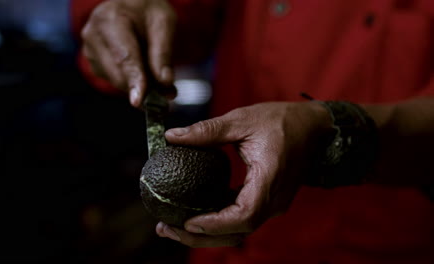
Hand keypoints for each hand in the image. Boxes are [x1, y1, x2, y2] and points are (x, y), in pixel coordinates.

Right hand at [81, 0, 175, 106]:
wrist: (129, 3)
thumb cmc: (148, 10)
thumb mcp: (164, 22)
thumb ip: (163, 52)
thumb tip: (165, 83)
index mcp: (110, 19)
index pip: (124, 56)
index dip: (133, 80)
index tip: (139, 100)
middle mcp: (93, 35)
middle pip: (119, 74)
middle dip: (144, 88)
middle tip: (169, 93)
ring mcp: (90, 51)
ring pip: (117, 82)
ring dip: (140, 85)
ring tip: (157, 74)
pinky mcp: (93, 63)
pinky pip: (115, 82)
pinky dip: (132, 83)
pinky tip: (142, 70)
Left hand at [156, 102, 331, 246]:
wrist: (313, 127)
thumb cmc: (282, 121)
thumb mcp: (242, 119)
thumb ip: (207, 130)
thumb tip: (172, 136)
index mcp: (270, 179)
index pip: (244, 216)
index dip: (215, 224)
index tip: (187, 222)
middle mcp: (273, 200)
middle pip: (237, 232)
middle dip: (200, 236)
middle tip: (166, 229)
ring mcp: (272, 204)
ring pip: (238, 230)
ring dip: (206, 233)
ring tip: (172, 227)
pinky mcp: (266, 201)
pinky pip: (241, 219)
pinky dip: (217, 222)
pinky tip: (194, 214)